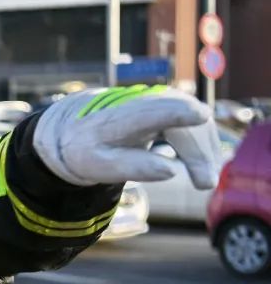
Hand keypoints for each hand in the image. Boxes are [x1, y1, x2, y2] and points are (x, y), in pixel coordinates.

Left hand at [32, 86, 220, 188]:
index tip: (200, 116)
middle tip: (205, 184)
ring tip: (203, 181)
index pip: (145, 113)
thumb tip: (171, 171)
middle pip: (177, 119)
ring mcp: (153, 99)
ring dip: (203, 147)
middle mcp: (135, 102)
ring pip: (190, 115)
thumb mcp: (100, 168)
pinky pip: (191, 118)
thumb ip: (133, 169)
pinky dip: (201, 142)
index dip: (173, 113)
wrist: (78, 130)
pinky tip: (203, 165)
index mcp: (112, 120)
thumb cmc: (89, 152)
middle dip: (196, 149)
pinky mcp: (166, 102)